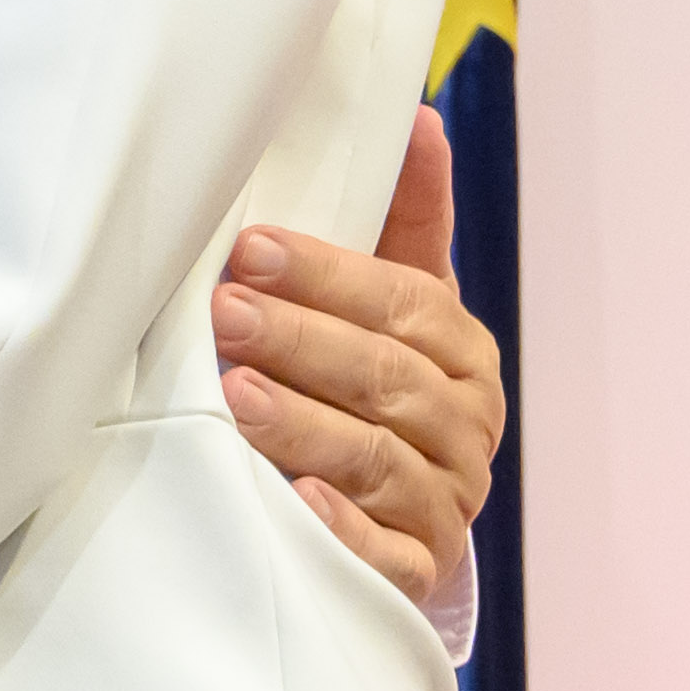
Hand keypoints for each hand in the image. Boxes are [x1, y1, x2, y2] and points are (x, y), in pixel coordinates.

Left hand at [215, 106, 503, 605]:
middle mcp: (464, 426)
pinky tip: (295, 498)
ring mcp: (442, 504)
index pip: (405, 305)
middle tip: (226, 312)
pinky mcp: (414, 574)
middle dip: (303, 342)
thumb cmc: (379, 385)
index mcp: (461, 352)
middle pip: (387, 379)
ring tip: (236, 397)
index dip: (330, 277)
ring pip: (377, 461)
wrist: (398, 520)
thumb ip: (404, 220)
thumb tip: (418, 116)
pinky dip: (341, 528)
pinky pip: (383, 555)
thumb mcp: (396, 303)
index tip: (251, 250)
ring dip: (306, 426)